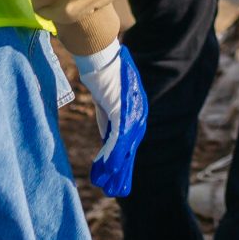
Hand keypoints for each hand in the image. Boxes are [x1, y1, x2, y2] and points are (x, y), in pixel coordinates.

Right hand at [72, 44, 148, 198]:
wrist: (99, 55)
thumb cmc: (100, 72)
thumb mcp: (105, 100)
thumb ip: (108, 118)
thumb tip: (107, 138)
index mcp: (137, 107)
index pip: (132, 137)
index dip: (124, 155)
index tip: (119, 171)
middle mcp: (139, 110)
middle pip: (132, 144)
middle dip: (124, 165)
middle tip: (118, 185)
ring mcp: (132, 110)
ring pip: (125, 144)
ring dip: (117, 164)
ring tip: (110, 182)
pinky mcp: (122, 110)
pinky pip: (117, 137)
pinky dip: (112, 153)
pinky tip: (107, 166)